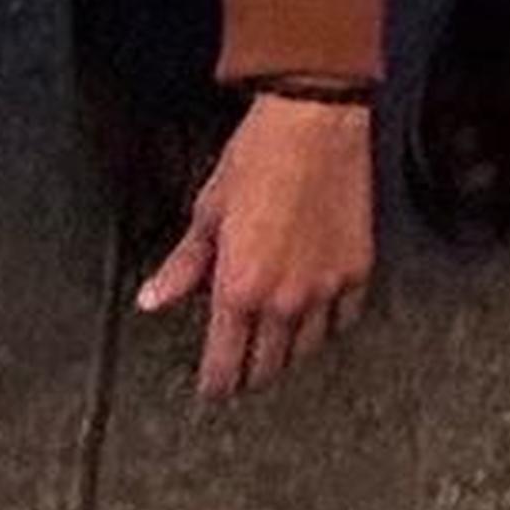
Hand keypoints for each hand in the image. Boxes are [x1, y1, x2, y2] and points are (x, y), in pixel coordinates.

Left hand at [140, 87, 375, 400]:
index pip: (225, 366)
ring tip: (274, 338)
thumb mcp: (208, 212)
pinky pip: (343, 319)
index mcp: (239, 289)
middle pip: (267, 368)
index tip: (212, 388)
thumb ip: (183, 267)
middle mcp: (284, 300)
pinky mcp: (357, 271)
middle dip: (249, 373)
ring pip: (306, 350)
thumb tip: (153, 300)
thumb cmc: (257, 157)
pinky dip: (327, 323)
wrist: (315, 121)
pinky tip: (315, 311)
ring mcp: (325, 290)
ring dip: (287, 350)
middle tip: (240, 365)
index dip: (215, 385)